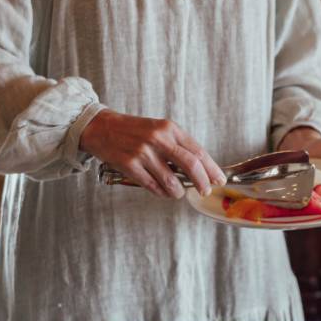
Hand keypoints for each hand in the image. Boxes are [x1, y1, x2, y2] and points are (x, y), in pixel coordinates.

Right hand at [80, 110, 225, 197]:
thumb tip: (200, 170)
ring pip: (171, 181)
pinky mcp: (129, 165)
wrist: (101, 127)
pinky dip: (161, 192)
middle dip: (202, 182)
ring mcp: (143, 152)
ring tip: (177, 192)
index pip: (198, 151)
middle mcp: (158, 139)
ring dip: (178, 192)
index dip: (212, 168)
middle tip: (205, 191)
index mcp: (169, 128)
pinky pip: (153, 186)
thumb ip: (178, 147)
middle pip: (191, 165)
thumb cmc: (134, 131)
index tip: (219, 179)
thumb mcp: (159, 130)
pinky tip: (162, 191)